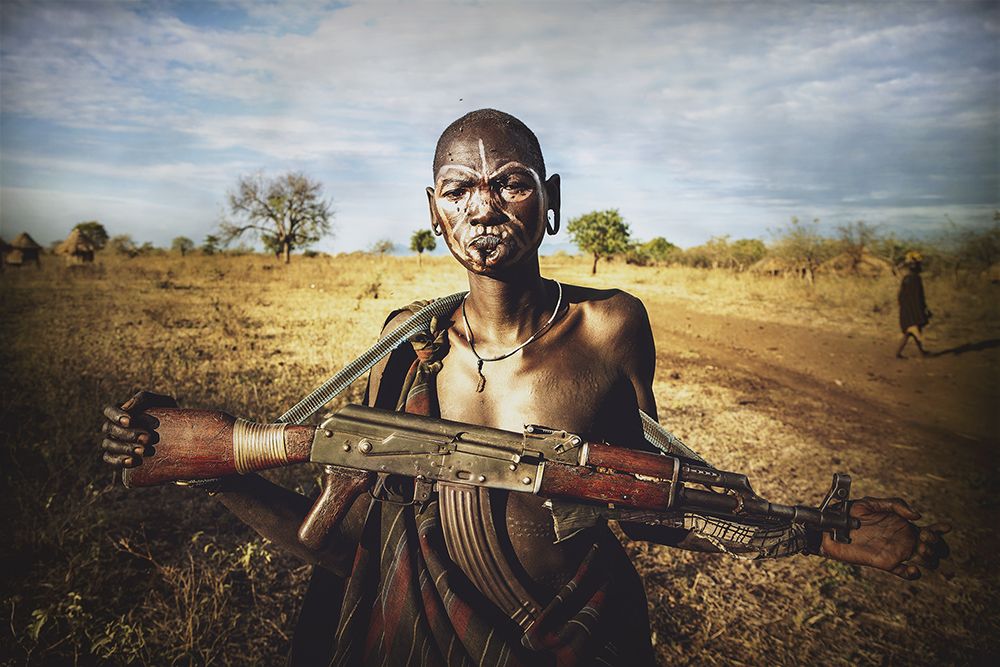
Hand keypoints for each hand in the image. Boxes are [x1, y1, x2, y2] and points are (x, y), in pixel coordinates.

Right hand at [100, 391, 177, 467]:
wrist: (181, 436)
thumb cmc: (169, 415)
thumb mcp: (162, 403)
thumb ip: (144, 399)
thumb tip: (126, 407)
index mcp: (123, 412)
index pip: (110, 411)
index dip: (116, 416)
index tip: (130, 421)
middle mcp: (116, 427)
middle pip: (110, 428)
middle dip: (128, 434)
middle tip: (148, 438)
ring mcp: (115, 443)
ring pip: (108, 444)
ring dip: (126, 448)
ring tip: (146, 450)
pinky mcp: (120, 457)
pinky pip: (110, 459)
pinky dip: (119, 461)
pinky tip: (135, 461)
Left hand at [820, 497, 949, 579]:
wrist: (833, 525)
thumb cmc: (852, 512)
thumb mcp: (874, 502)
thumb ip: (897, 505)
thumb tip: (917, 516)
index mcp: (904, 526)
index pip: (929, 531)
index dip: (940, 531)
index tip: (947, 527)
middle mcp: (904, 540)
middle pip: (932, 548)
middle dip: (937, 545)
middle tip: (927, 538)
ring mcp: (896, 552)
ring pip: (923, 561)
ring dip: (929, 557)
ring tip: (922, 549)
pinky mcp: (885, 563)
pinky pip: (903, 572)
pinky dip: (913, 573)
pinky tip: (914, 569)